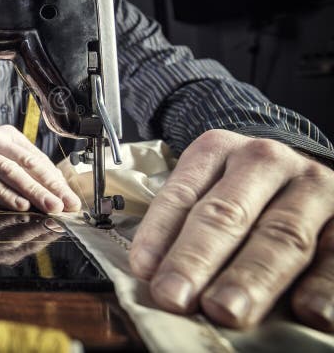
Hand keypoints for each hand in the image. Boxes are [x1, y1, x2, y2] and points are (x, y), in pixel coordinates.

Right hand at [0, 125, 80, 213]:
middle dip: (50, 186)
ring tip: (50, 206)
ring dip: (32, 191)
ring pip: (10, 171)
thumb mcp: (0, 159)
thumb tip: (55, 190)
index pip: (38, 160)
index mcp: (9, 135)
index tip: (72, 199)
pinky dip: (5, 194)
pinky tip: (19, 204)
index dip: (57, 180)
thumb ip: (23, 171)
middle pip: (28, 164)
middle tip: (67, 204)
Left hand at [129, 129, 333, 330]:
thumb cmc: (241, 191)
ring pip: (282, 235)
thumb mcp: (207, 188)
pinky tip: (308, 312)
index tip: (145, 270)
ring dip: (252, 277)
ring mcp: (312, 187)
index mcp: (219, 149)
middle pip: (228, 213)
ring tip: (225, 309)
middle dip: (197, 258)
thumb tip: (151, 274)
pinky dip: (323, 285)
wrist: (302, 176)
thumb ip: (182, 225)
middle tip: (175, 296)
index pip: (183, 192)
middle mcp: (266, 160)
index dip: (161, 232)